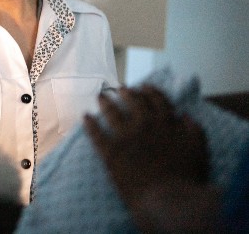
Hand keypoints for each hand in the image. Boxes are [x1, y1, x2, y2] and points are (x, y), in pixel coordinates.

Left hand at [84, 86, 209, 213]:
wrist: (167, 199)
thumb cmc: (187, 177)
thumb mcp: (199, 149)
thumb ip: (193, 129)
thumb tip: (184, 115)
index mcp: (166, 122)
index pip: (157, 100)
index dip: (150, 91)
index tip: (144, 86)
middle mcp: (144, 124)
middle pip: (133, 102)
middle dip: (126, 93)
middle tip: (120, 89)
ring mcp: (125, 136)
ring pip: (112, 113)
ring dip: (106, 103)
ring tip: (101, 96)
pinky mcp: (110, 151)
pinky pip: (96, 133)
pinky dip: (90, 124)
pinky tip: (85, 117)